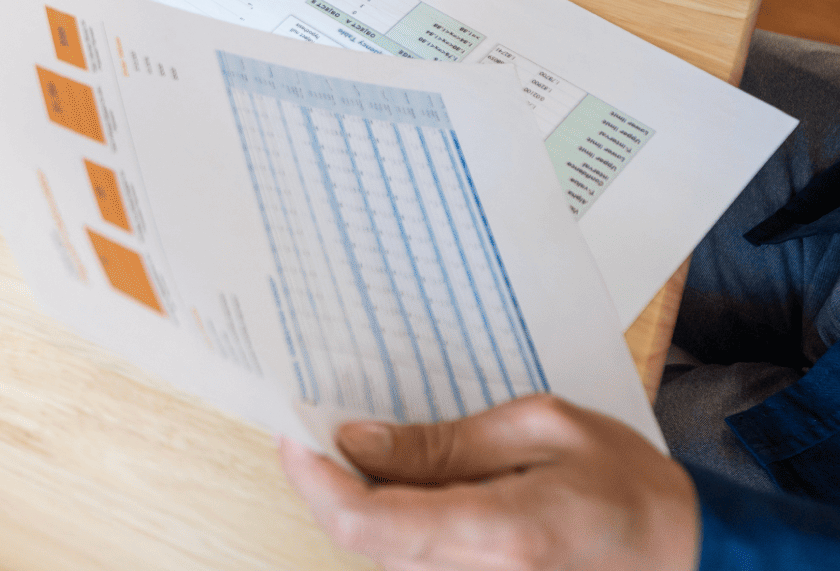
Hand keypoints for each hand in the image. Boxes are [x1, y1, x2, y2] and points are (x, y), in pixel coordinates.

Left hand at [279, 395, 697, 570]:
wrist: (690, 557)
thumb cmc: (628, 486)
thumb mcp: (542, 428)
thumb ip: (443, 443)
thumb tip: (357, 443)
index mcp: (499, 531)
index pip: (366, 521)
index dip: (313, 479)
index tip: (296, 435)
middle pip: (362, 540)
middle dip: (329, 484)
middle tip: (323, 429)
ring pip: (383, 555)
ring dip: (360, 505)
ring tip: (371, 451)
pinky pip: (414, 565)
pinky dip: (395, 527)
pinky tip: (408, 489)